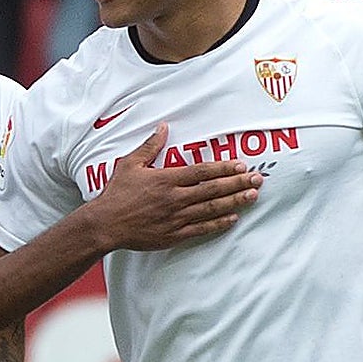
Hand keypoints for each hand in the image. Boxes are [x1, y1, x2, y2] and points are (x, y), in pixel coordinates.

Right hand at [89, 123, 263, 249]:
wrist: (105, 224)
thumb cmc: (116, 193)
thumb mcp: (130, 164)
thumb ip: (150, 146)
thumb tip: (163, 127)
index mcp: (166, 179)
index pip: (202, 172)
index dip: (224, 168)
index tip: (241, 165)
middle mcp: (175, 198)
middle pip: (213, 189)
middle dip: (238, 184)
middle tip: (257, 179)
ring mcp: (176, 218)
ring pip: (212, 208)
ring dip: (234, 202)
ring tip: (252, 196)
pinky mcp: (174, 234)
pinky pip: (202, 229)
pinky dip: (219, 223)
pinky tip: (232, 218)